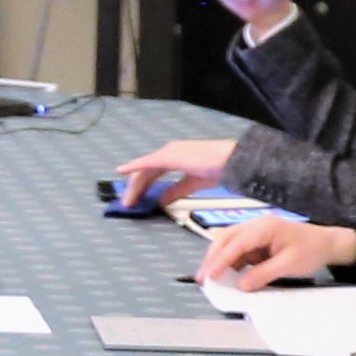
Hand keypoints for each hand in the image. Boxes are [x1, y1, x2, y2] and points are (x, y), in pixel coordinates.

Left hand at [119, 136, 243, 201]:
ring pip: (144, 169)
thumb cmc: (219, 168)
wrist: (233, 161)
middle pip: (145, 171)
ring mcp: (169, 152)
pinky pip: (147, 162)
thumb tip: (162, 200)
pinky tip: (123, 171)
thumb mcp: (193, 183)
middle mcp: (170, 152)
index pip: (153, 172)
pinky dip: (134, 166)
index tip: (136, 197)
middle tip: (128, 203)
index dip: (143, 185)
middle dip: (136, 188)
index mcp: (176, 157)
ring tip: (127, 200)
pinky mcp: (170, 156)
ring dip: (134, 185)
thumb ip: (176, 190)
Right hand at [201, 217, 355, 293]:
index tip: (210, 275)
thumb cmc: (312, 250)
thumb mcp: (289, 265)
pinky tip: (226, 275)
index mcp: (265, 227)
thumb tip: (242, 286)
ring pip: (228, 243)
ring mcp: (255, 233)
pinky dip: (230, 263)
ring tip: (210, 278)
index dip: (221, 259)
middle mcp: (256, 226)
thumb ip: (264, 274)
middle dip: (212, 257)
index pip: (236, 243)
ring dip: (219, 260)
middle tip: (202, 278)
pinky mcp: (257, 241)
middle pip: (225, 238)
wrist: (327, 244)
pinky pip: (238, 251)